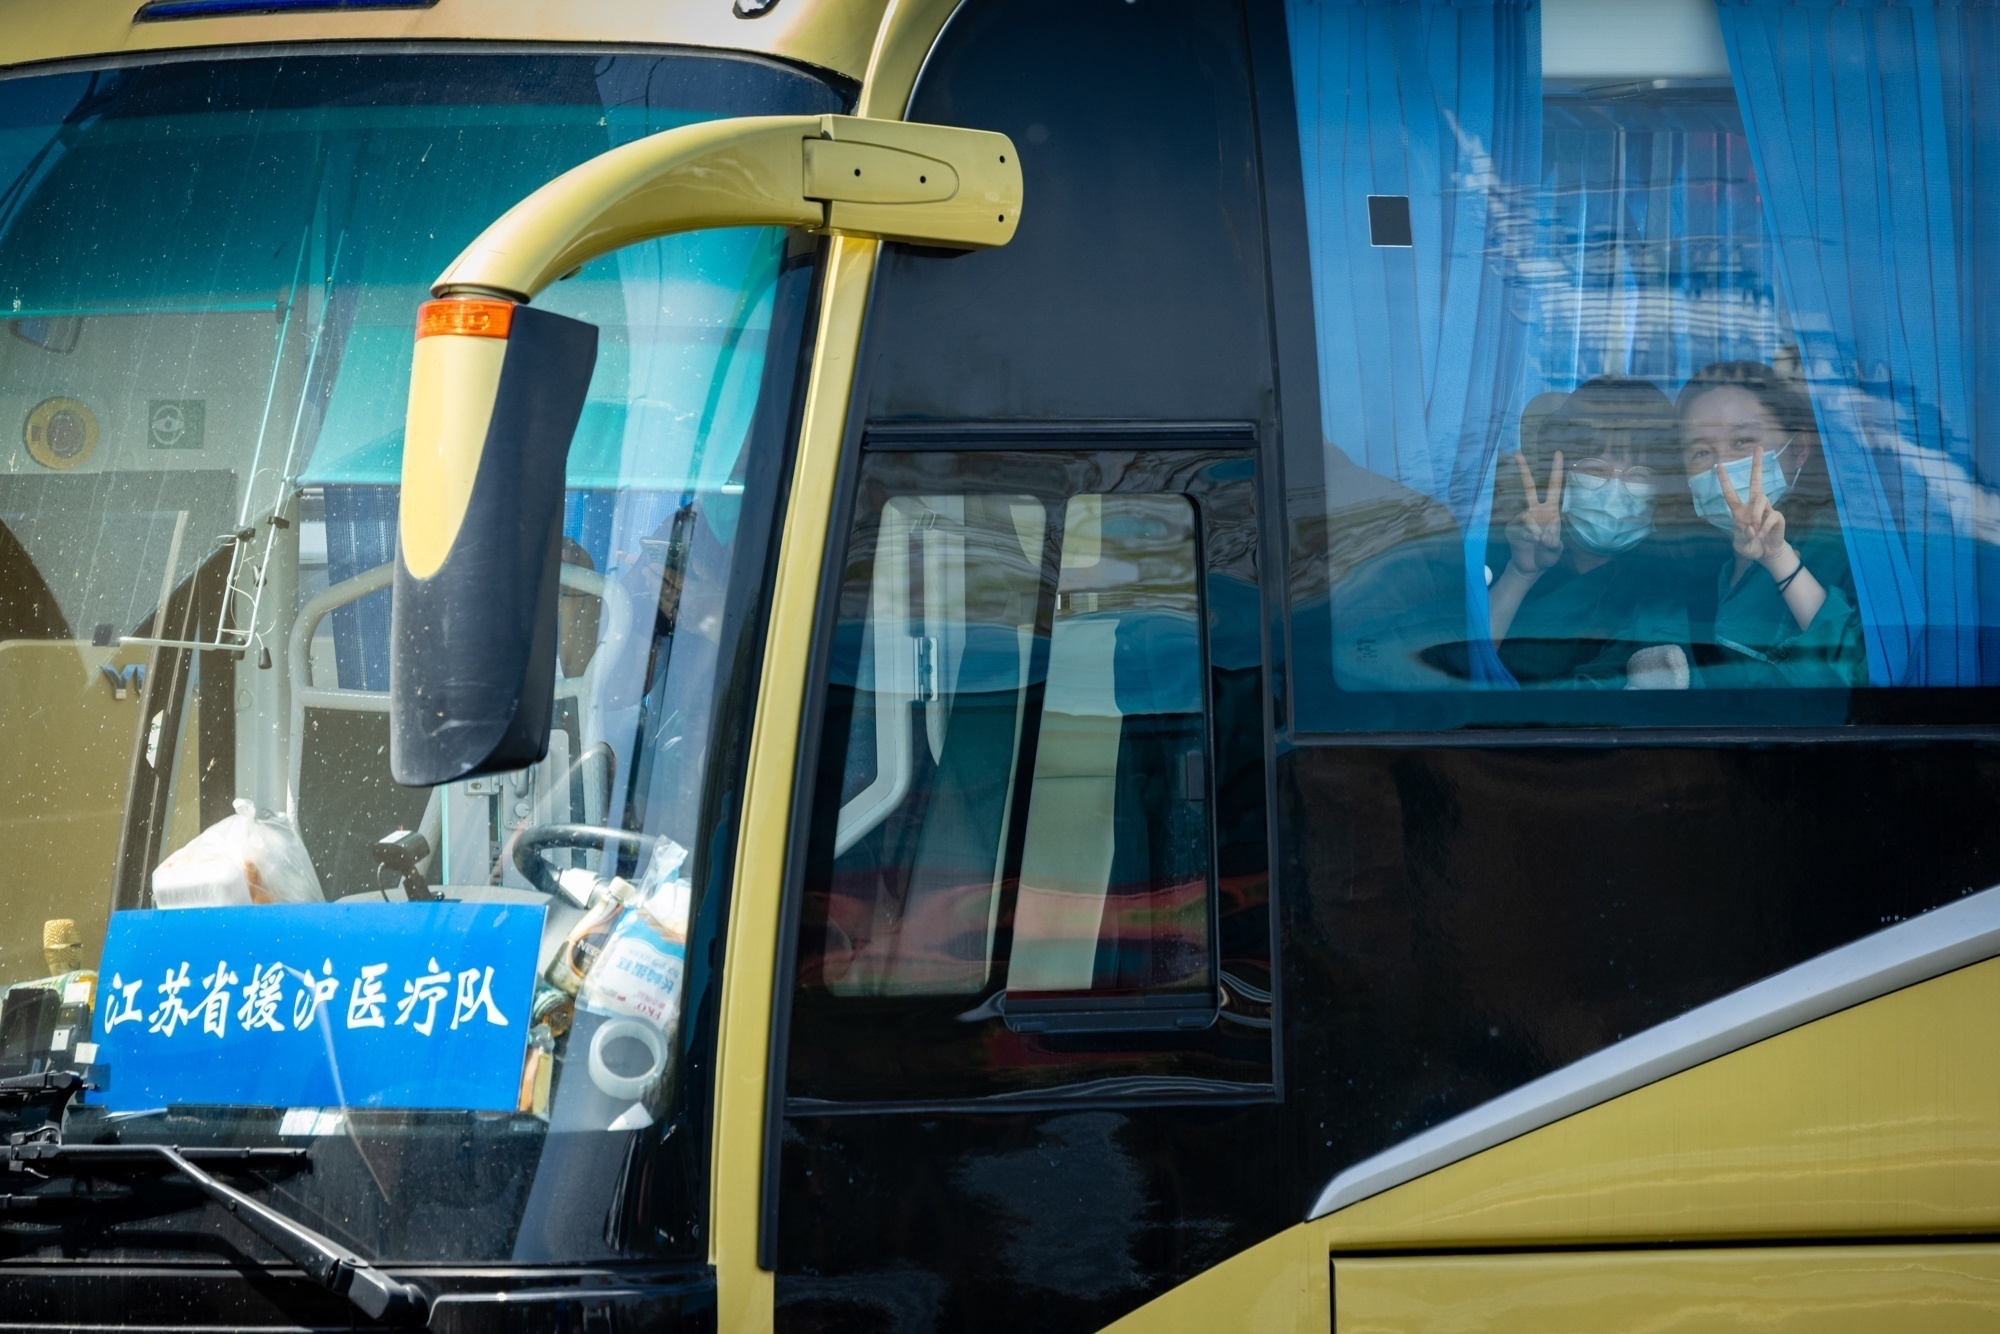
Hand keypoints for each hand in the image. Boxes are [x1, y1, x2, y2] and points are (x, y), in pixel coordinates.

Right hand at [1504, 450, 1563, 574]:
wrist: (1530, 567)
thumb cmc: (1546, 555)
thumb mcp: (1556, 550)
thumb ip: (1553, 543)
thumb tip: (1542, 537)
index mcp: (1550, 510)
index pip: (1553, 487)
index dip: (1556, 471)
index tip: (1558, 453)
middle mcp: (1535, 510)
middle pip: (1528, 487)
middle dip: (1522, 469)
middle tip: (1516, 452)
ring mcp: (1522, 517)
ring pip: (1528, 517)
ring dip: (1536, 532)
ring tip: (1540, 543)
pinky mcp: (1511, 526)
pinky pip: (1521, 528)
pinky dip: (1527, 537)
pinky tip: (1529, 543)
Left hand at [1715, 451, 1793, 571]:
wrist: (1766, 554)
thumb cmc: (1751, 546)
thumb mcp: (1740, 545)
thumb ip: (1741, 536)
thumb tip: (1749, 526)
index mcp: (1739, 511)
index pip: (1730, 493)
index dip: (1724, 480)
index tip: (1718, 465)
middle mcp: (1753, 506)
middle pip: (1755, 481)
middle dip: (1756, 465)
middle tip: (1758, 448)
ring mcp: (1766, 509)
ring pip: (1761, 499)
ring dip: (1756, 515)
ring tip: (1754, 530)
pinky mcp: (1777, 516)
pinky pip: (1771, 516)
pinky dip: (1764, 527)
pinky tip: (1761, 535)